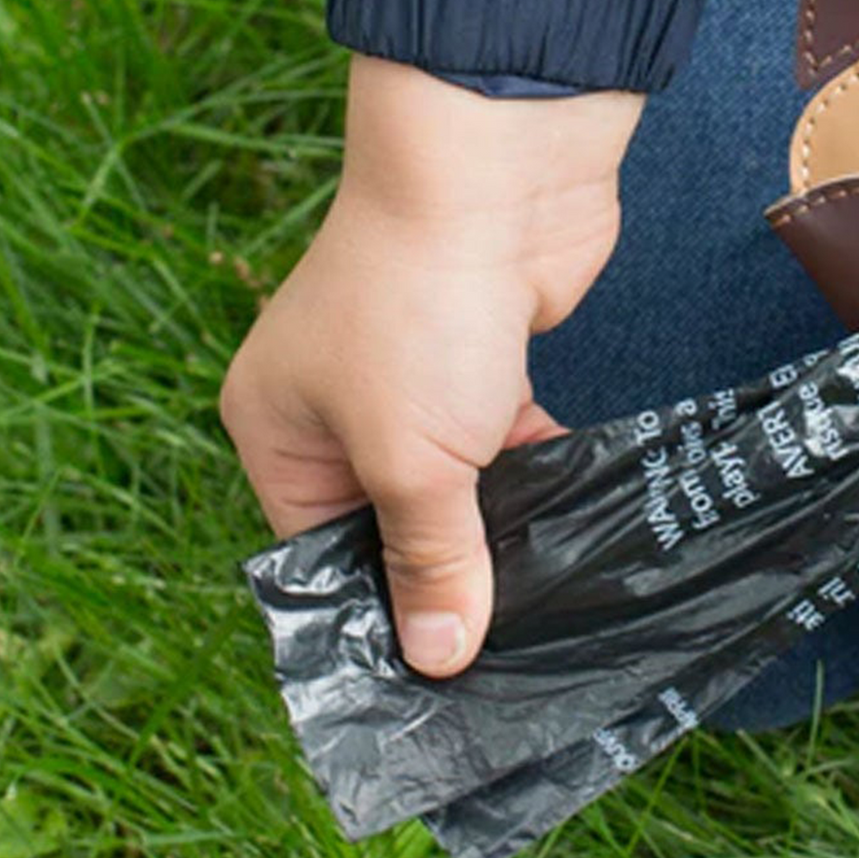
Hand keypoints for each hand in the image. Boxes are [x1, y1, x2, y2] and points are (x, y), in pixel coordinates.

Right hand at [221, 57, 642, 675]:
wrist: (499, 173)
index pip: (316, 554)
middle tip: (506, 659)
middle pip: (391, 526)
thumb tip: (436, 657)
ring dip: (501, 534)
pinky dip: (538, 482)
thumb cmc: (421, 309)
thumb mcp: (412, 459)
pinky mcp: (488, 364)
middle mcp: (337, 407)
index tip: (436, 684)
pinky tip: (579, 534)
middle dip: (447, 579)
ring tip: (550, 610)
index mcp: (278, 429)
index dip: (374, 615)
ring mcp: (415, 383)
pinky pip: (508, 448)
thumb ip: (430, 558)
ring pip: (458, 490)